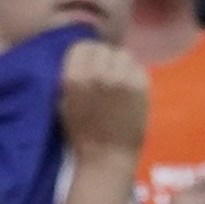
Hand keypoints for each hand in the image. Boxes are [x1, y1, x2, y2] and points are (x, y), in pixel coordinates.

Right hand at [55, 34, 150, 160]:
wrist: (107, 157)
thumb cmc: (81, 132)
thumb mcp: (63, 101)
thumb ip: (70, 75)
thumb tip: (81, 52)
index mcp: (75, 78)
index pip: (82, 46)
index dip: (86, 55)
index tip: (88, 66)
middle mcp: (98, 74)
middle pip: (104, 48)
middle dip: (103, 60)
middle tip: (104, 75)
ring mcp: (122, 79)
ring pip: (123, 55)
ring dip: (120, 66)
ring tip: (118, 82)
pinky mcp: (141, 86)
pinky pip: (138, 68)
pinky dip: (134, 75)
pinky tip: (128, 91)